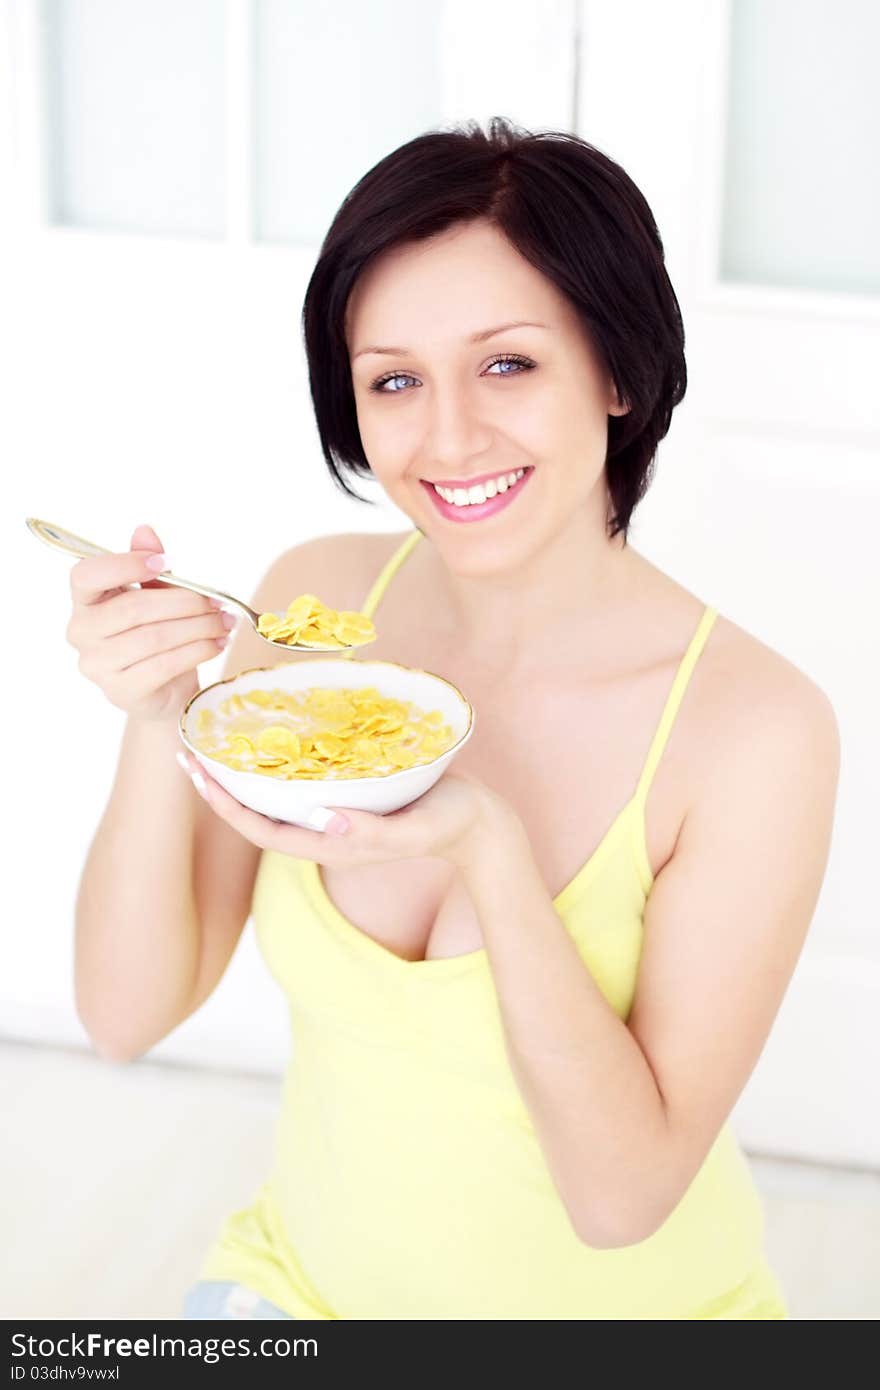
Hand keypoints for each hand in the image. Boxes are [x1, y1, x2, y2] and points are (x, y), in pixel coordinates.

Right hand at [67, 523, 234, 722]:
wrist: (164, 692)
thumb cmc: (157, 636)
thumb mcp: (154, 595)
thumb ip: (148, 564)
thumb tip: (145, 531)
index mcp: (84, 601)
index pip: (87, 575)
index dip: (125, 565)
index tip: (165, 562)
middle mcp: (81, 633)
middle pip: (134, 609)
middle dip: (185, 602)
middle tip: (217, 602)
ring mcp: (98, 666)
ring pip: (155, 637)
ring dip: (199, 627)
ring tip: (224, 622)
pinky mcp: (122, 691)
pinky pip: (165, 664)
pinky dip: (198, 650)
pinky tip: (217, 644)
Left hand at [176, 750, 519, 871]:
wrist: (480, 825)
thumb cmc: (450, 825)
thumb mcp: (414, 830)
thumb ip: (372, 833)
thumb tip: (326, 821)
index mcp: (329, 844)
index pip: (259, 829)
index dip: (223, 804)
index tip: (195, 772)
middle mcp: (323, 830)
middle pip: (256, 812)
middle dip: (218, 785)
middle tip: (186, 749)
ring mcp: (334, 814)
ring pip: (273, 797)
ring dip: (240, 772)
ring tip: (213, 742)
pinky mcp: (347, 796)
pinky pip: (299, 782)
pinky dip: (274, 763)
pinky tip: (266, 738)